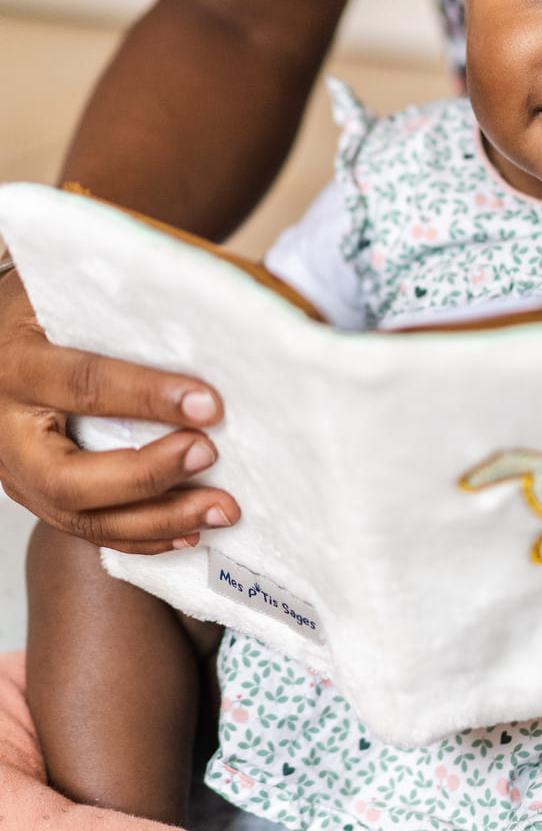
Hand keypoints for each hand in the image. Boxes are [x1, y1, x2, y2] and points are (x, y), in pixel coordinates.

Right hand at [0, 271, 239, 552]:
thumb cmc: (44, 309)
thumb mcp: (69, 292)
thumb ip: (129, 304)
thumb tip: (229, 298)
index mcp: (17, 364)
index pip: (83, 385)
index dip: (147, 397)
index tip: (210, 405)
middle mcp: (5, 426)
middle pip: (68, 477)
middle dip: (148, 475)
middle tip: (209, 455)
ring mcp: (15, 470)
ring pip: (81, 517)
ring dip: (159, 519)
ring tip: (222, 508)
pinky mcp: (34, 495)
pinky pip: (89, 530)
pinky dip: (144, 537)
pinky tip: (190, 531)